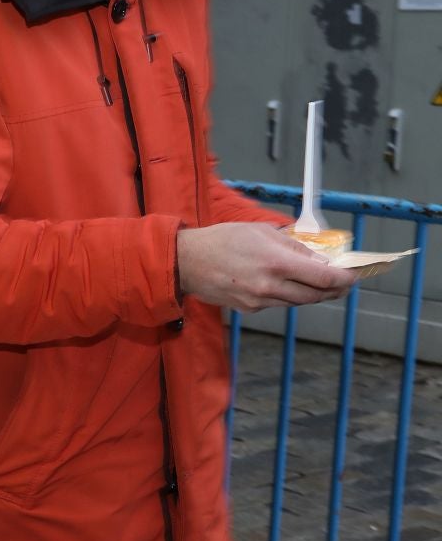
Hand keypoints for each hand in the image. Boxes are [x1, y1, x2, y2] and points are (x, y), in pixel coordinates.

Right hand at [176, 223, 357, 312]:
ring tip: (319, 284)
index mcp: (277, 263)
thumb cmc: (221, 240)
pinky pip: (278, 304)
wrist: (187, 261)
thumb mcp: (261, 231)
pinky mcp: (249, 309)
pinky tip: (285, 285)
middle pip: (316, 295)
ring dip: (312, 294)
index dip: (345, 279)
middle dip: (334, 290)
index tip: (354, 276)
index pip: (324, 278)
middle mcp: (271, 286)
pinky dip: (287, 296)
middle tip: (343, 283)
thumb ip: (293, 246)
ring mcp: (260, 301)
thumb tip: (318, 258)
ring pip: (298, 302)